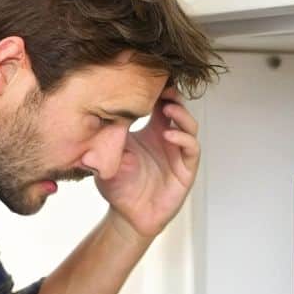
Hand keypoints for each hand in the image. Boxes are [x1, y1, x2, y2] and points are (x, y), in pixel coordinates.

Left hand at [96, 86, 200, 240]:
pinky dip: (183, 139)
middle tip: (163, 86)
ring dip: (181, 114)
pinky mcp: (186, 170)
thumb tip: (102, 109)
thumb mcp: (109, 155)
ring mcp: (178, 154)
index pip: (159, 104)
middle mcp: (167, 140)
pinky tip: (169, 135)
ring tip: (168, 107)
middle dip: (173, 96)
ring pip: (189, 126)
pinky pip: (191, 149)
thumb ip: (110, 135)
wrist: (126, 216)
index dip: (158, 91)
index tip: (149, 78)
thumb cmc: (118, 186)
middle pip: (178, 109)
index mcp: (150, 132)